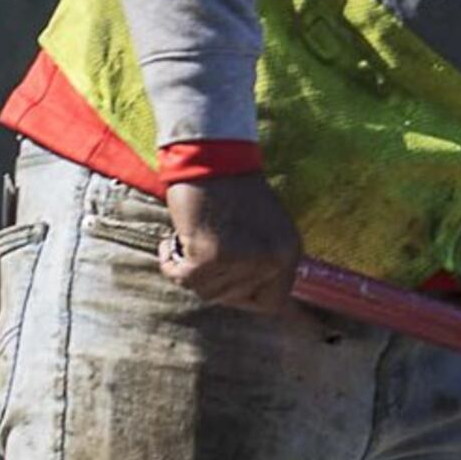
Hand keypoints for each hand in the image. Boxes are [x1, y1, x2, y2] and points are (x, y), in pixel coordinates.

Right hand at [160, 174, 303, 313]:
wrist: (210, 156)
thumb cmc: (230, 188)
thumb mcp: (262, 228)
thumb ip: (261, 260)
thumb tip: (252, 297)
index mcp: (289, 252)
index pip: (272, 303)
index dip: (243, 297)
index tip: (224, 279)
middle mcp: (273, 260)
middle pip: (232, 298)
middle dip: (211, 279)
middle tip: (201, 248)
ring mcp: (244, 259)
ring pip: (206, 291)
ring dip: (190, 269)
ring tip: (190, 238)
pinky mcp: (212, 256)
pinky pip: (183, 278)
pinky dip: (170, 263)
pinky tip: (173, 239)